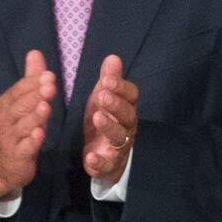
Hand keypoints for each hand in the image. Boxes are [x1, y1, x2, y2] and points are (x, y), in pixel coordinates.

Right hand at [0, 50, 56, 203]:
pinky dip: (31, 142)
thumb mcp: (22, 104)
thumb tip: (35, 52)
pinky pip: (24, 148)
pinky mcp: (17, 156)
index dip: (32, 83)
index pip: (18, 91)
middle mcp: (5, 120)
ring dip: (33, 117)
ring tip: (45, 107)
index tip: (48, 75)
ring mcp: (10, 139)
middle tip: (50, 86)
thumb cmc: (15, 131)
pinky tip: (39, 134)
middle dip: (34, 96)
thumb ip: (29, 80)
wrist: (1, 166)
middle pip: (19, 107)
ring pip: (21, 126)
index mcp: (7, 105)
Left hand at [82, 55, 138, 184]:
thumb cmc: (105, 122)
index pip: (131, 96)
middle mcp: (127, 127)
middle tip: (101, 95)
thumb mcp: (103, 100)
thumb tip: (112, 57)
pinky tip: (90, 156)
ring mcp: (119, 147)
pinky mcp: (108, 165)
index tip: (107, 79)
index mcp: (126, 109)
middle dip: (115, 105)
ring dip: (109, 127)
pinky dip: (100, 161)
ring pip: (119, 137)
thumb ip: (108, 81)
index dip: (121, 87)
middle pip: (127, 115)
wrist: (103, 158)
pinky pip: (107, 164)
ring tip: (97, 117)